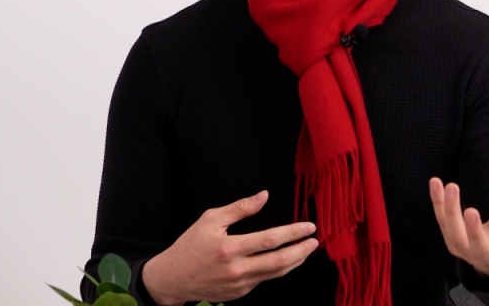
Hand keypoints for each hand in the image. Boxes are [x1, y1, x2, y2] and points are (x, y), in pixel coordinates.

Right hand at [142, 190, 317, 305]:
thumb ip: (239, 208)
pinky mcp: (240, 293)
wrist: (174, 278)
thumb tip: (264, 196)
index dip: (292, 233)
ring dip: (295, 261)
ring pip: (276, 273)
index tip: (308, 226)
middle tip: (314, 241)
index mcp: (229, 248)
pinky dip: (278, 269)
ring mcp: (240, 284)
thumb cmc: (191, 245)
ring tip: (306, 250)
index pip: (270, 240)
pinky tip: (285, 259)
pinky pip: (264, 279)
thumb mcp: (210, 219)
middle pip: (279, 262)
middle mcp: (237, 269)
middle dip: (301, 251)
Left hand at [429, 161, 488, 277]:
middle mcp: (488, 253)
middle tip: (471, 211)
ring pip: (455, 233)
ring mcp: (466, 249)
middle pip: (479, 246)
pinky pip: (442, 220)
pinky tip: (436, 182)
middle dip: (473, 231)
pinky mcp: (451, 238)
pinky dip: (438, 202)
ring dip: (449, 211)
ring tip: (450, 186)